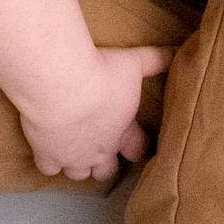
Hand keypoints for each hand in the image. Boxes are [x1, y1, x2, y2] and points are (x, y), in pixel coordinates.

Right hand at [15, 44, 175, 182]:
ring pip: (77, 174)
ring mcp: (71, 157)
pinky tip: (47, 150)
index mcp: (121, 132)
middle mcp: (98, 151)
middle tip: (100, 150)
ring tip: (73, 153)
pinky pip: (48, 170)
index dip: (138, 148)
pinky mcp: (46, 154)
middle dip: (104, 163)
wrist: (61, 85)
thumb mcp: (133, 63)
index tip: (138, 145)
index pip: (137, 150)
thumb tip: (177, 50)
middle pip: (105, 171)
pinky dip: (49, 162)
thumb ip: (155, 60)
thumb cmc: (101, 74)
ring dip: (77, 165)